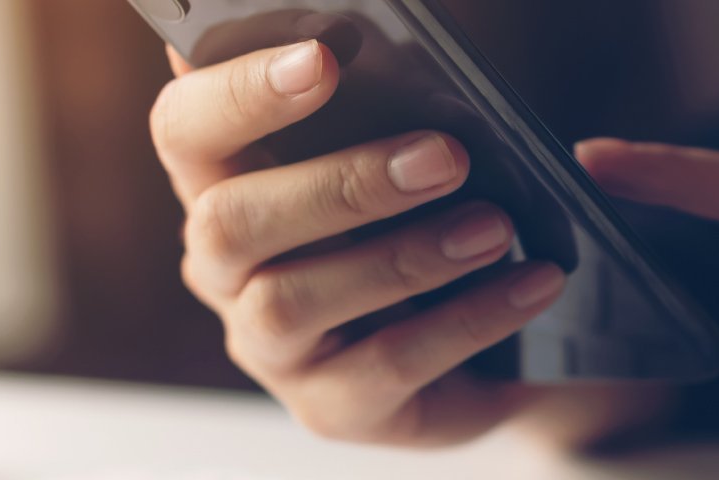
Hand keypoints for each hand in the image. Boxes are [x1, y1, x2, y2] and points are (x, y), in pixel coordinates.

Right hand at [150, 40, 576, 446]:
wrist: (490, 339)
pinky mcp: (331, 405)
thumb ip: (386, 99)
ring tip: (495, 225)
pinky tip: (531, 281)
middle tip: (444, 156)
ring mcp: (270, 346)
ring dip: (405, 255)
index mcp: (224, 180)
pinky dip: (469, 318)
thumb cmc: (428, 215)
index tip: (324, 56)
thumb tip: (386, 39)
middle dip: (340, 183)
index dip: (239, 92)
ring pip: (296, 299)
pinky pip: (387, 363)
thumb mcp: (409, 149)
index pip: (186, 128)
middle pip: (231, 221)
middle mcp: (225, 267)